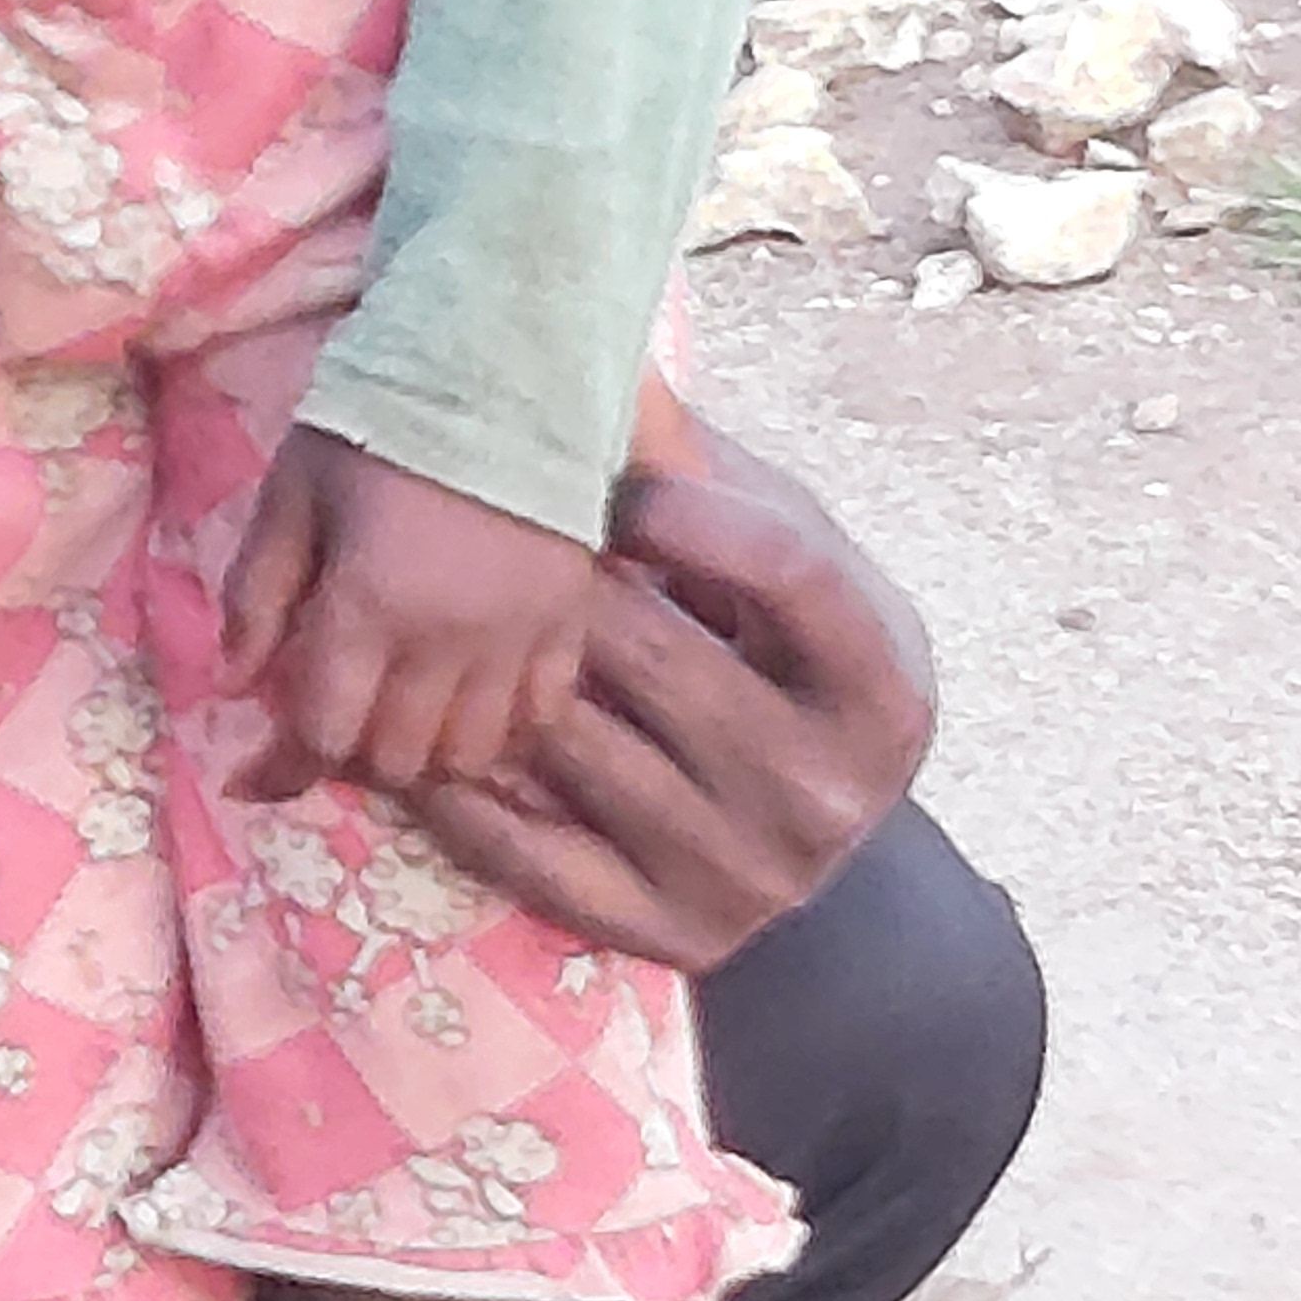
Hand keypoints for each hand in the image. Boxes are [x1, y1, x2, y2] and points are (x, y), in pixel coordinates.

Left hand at [221, 428, 599, 805]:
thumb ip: (257, 593)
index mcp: (370, 606)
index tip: (254, 778)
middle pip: (397, 758)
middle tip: (332, 719)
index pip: (323, 733)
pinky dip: (500, 730)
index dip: (282, 770)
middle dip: (351, 753)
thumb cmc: (379, 424)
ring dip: (425, 752)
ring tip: (400, 716)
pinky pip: (541, 718)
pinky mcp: (571, 622)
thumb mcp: (293, 493)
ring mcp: (520, 638)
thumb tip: (232, 685)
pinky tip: (470, 703)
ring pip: (472, 754)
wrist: (505, 366)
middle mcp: (449, 640)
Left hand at [401, 425, 936, 965]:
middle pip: (652, 654)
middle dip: (562, 585)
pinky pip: (533, 856)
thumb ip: (715, 478)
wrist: (822, 838)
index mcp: (885, 688)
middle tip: (484, 535)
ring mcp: (745, 874)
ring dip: (489, 672)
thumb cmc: (789, 656)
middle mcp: (826, 791)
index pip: (790, 573)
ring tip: (428, 612)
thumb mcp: (790, 558)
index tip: (622, 484)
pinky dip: (462, 793)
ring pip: (573, 745)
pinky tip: (415, 739)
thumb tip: (613, 366)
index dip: (694, 512)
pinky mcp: (667, 934)